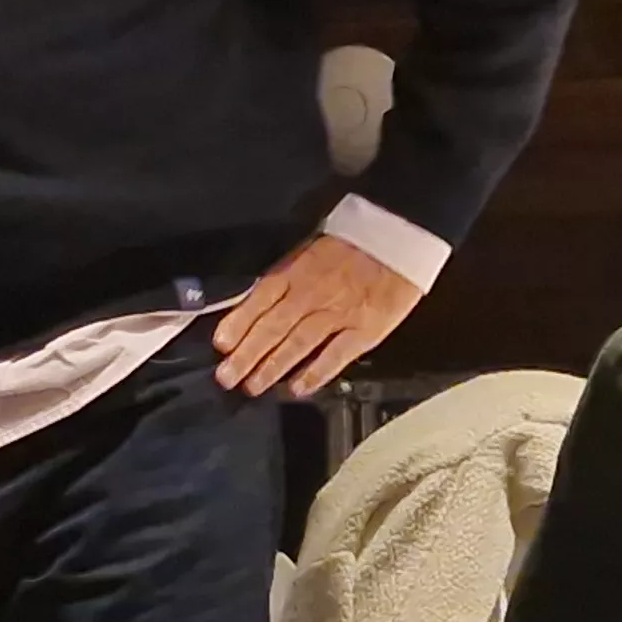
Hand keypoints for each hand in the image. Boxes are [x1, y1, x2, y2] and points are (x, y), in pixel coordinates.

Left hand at [211, 234, 420, 397]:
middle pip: (272, 328)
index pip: (259, 300)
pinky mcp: (365, 329)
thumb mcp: (310, 249)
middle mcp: (311, 294)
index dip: (238, 323)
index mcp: (296, 271)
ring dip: (272, 368)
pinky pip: (335, 356)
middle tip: (227, 378)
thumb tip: (257, 302)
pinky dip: (315, 373)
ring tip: (253, 386)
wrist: (401, 233)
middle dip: (246, 356)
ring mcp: (338, 313)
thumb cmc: (355, 241)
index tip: (221, 345)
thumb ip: (286, 276)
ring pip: (297, 345)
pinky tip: (297, 388)